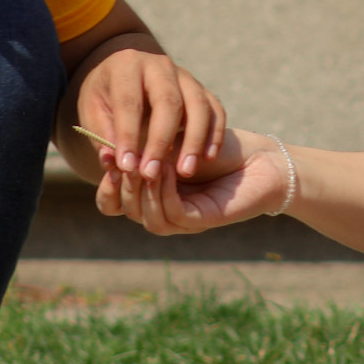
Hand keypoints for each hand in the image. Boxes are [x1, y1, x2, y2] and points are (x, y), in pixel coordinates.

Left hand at [75, 44, 225, 200]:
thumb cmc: (106, 98)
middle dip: (161, 141)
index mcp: (126, 65)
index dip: (128, 135)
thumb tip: (113, 163)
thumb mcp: (92, 112)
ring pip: (198, 105)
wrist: (125, 78)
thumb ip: (102, 136)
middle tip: (152, 174)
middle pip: (168, 102)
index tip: (126, 167)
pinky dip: (214, 134)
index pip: (129, 102)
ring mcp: (185, 75)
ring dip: (194, 141)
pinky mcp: (202, 89)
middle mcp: (159, 65)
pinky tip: (207, 158)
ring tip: (185, 172)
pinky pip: (215, 110)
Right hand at [94, 127, 286, 234]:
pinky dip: (164, 192)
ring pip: (147, 218)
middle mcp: (163, 209)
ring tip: (144, 163)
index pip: (114, 203)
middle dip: (121, 185)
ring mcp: (182, 219)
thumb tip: (107, 149)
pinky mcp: (200, 221)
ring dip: (142, 190)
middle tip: (121, 160)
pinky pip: (172, 215)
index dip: (106, 185)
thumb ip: (143, 150)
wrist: (258, 157)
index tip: (105, 157)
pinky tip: (166, 168)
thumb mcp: (170, 142)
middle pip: (127, 211)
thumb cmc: (217, 146)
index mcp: (151, 193)